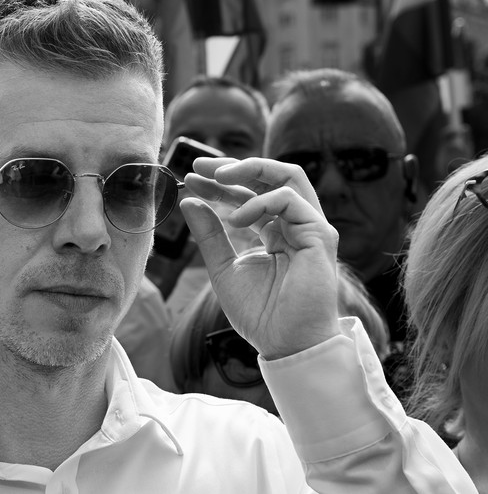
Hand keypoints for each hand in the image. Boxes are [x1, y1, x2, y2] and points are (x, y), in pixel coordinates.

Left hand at [181, 157, 340, 359]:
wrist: (285, 343)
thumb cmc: (260, 313)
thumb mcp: (223, 268)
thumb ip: (209, 235)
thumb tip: (188, 202)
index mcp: (275, 232)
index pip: (248, 195)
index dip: (219, 184)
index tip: (190, 178)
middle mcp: (295, 224)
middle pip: (269, 177)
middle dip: (234, 166)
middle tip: (199, 165)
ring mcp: (310, 227)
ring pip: (288, 176)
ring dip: (251, 169)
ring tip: (218, 177)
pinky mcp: (320, 235)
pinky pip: (291, 200)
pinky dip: (260, 202)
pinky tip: (237, 219)